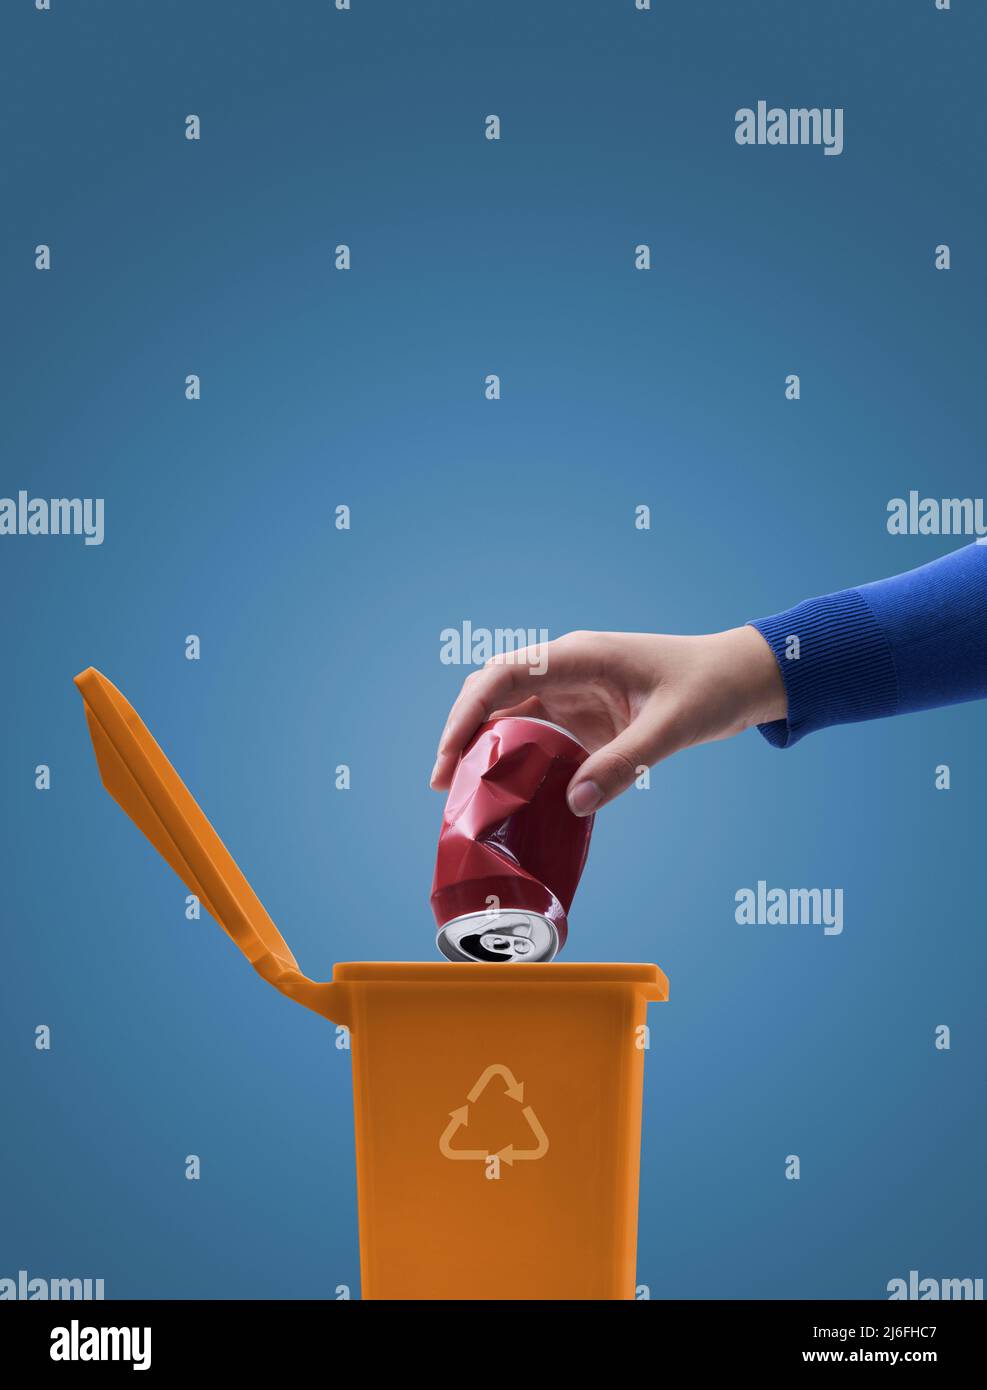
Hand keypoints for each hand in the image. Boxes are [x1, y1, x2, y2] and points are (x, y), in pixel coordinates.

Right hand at [430, 627, 786, 814]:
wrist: (739, 677)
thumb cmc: (708, 689)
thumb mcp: (671, 728)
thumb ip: (624, 765)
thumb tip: (572, 804)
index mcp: (580, 656)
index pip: (503, 676)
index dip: (468, 713)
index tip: (449, 755)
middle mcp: (567, 667)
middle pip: (493, 691)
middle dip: (461, 731)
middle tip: (443, 783)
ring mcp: (573, 688)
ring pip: (508, 711)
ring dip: (481, 745)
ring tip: (460, 792)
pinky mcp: (583, 711)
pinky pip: (534, 729)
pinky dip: (512, 754)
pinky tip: (503, 787)